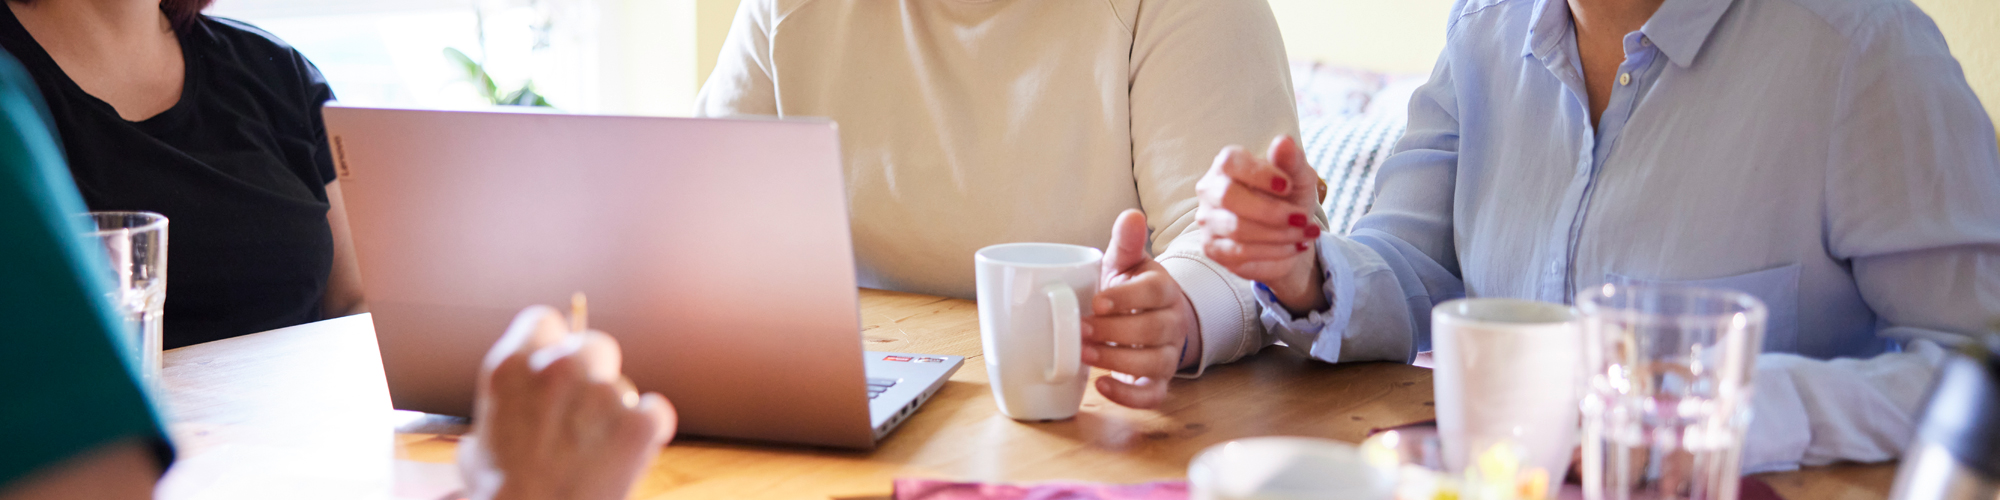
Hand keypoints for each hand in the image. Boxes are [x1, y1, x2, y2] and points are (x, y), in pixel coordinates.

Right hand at [458, 306, 676, 499]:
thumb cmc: (500, 495)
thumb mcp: (479, 443)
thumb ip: (505, 409)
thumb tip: (517, 410)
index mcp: (511, 368)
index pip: (543, 320)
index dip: (550, 343)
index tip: (554, 362)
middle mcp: (559, 369)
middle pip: (593, 343)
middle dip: (592, 371)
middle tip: (582, 409)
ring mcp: (602, 393)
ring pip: (622, 383)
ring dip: (614, 409)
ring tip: (594, 450)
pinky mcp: (640, 422)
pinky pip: (654, 410)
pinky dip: (647, 430)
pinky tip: (626, 453)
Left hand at [1082, 209, 1200, 408]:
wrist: (1144, 319)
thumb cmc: (1129, 289)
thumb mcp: (1126, 263)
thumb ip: (1126, 242)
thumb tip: (1131, 215)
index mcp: (1164, 290)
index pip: (1153, 292)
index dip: (1126, 298)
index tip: (1097, 301)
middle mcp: (1172, 323)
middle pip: (1151, 330)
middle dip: (1114, 332)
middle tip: (1080, 330)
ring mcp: (1167, 354)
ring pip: (1153, 363)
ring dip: (1117, 361)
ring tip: (1084, 355)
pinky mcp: (1158, 381)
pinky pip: (1152, 396)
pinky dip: (1128, 396)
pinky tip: (1101, 386)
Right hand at [1195, 135, 1325, 314]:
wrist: (1289, 235)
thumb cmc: (1289, 198)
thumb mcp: (1299, 178)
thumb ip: (1291, 160)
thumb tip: (1283, 140)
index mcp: (1227, 165)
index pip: (1231, 162)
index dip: (1259, 174)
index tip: (1287, 186)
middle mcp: (1210, 190)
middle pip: (1229, 197)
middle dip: (1271, 211)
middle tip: (1302, 218)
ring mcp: (1207, 221)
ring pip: (1237, 229)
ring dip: (1279, 234)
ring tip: (1306, 234)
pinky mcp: (1213, 249)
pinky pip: (1240, 253)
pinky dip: (1274, 252)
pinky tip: (1294, 247)